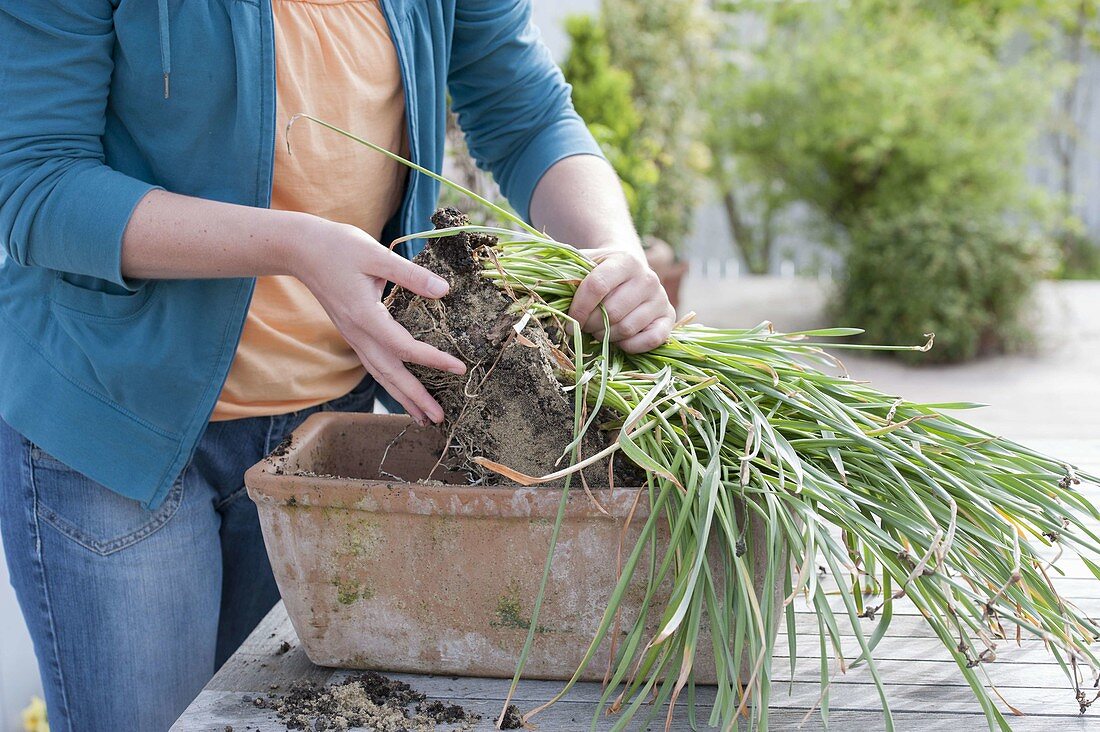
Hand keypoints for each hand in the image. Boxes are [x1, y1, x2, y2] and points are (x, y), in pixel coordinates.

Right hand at [291, 219, 465, 424]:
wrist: (299, 249)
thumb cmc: (337, 247)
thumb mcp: (375, 254)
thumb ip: (410, 274)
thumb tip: (443, 290)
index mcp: (364, 316)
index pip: (404, 347)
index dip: (433, 359)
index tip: (459, 368)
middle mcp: (357, 333)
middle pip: (390, 373)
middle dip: (415, 398)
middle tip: (440, 419)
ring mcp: (352, 336)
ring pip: (379, 374)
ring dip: (402, 398)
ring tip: (423, 417)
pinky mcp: (352, 333)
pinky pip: (373, 365)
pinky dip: (390, 382)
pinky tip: (401, 390)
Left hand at [568, 248, 675, 352]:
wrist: (629, 273)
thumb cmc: (599, 272)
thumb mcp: (582, 264)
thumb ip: (560, 269)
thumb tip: (530, 271)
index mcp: (625, 260)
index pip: (598, 285)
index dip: (579, 308)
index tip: (568, 320)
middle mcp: (647, 278)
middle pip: (612, 312)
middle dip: (590, 325)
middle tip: (582, 327)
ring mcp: (661, 298)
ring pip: (627, 329)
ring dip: (606, 336)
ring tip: (598, 330)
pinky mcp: (669, 317)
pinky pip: (650, 340)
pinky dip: (630, 346)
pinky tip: (617, 340)